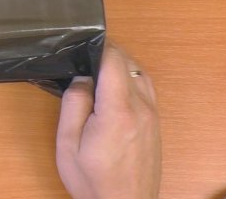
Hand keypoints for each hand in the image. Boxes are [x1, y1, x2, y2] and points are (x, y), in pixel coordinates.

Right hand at [56, 41, 160, 198]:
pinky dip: (131, 79)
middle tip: (82, 60)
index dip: (97, 46)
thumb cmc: (92, 180)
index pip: (114, 60)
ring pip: (140, 73)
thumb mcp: (68, 143)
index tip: (81, 45)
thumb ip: (74, 104)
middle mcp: (142, 109)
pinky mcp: (156, 123)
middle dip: (106, 54)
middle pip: (128, 62)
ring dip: (120, 65)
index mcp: (118, 111)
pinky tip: (113, 89)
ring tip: (96, 72)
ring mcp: (153, 116)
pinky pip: (146, 88)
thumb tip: (81, 77)